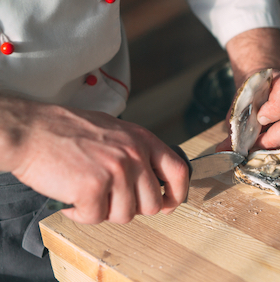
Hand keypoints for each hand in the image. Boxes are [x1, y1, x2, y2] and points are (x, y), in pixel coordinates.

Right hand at [0, 96, 188, 223]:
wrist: (32, 130)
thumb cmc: (68, 131)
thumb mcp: (116, 132)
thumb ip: (137, 153)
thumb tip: (153, 182)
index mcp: (143, 140)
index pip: (178, 172)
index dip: (176, 194)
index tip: (167, 205)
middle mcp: (135, 155)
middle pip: (152, 203)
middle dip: (130, 208)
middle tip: (108, 198)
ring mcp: (116, 171)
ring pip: (125, 215)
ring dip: (103, 210)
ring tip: (86, 192)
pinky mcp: (94, 187)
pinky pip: (95, 218)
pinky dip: (80, 214)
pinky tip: (71, 197)